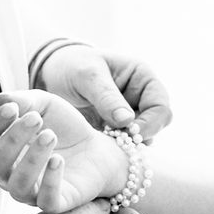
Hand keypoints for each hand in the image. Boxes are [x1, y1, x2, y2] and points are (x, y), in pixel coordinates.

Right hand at [0, 90, 127, 212]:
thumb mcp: (45, 105)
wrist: (97, 148)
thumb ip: (24, 100)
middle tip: (35, 119)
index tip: (12, 108)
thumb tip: (0, 100)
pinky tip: (58, 160)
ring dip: (31, 160)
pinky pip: (46, 201)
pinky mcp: (55, 203)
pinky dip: (51, 181)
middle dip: (12, 139)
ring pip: (18, 185)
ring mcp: (31, 192)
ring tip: (50, 136)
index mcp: (0, 149)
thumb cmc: (64, 127)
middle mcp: (9, 174)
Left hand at [33, 43, 172, 141]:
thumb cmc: (72, 66)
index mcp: (143, 77)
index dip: (151, 122)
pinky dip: (118, 147)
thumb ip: (107, 97)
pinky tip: (101, 146)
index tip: (131, 132)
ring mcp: (131, 114)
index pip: (161, 106)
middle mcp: (142, 96)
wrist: (53, 74)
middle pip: (157, 124)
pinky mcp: (117, 129)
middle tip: (120, 142)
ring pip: (143, 136)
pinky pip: (126, 143)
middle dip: (141, 135)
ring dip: (129, 143)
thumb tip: (128, 121)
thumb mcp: (87, 76)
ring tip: (108, 142)